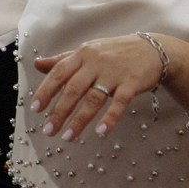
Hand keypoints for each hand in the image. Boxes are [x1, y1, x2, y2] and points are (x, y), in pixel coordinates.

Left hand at [31, 34, 168, 140]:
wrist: (153, 50)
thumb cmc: (115, 53)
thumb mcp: (88, 51)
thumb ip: (62, 60)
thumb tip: (37, 64)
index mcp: (82, 54)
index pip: (59, 73)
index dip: (46, 91)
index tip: (35, 109)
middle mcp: (96, 62)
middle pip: (73, 89)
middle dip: (59, 111)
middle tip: (48, 131)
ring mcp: (115, 73)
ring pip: (93, 99)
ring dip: (79, 120)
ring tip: (67, 137)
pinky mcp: (132, 84)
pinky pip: (119, 103)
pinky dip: (109, 118)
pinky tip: (100, 133)